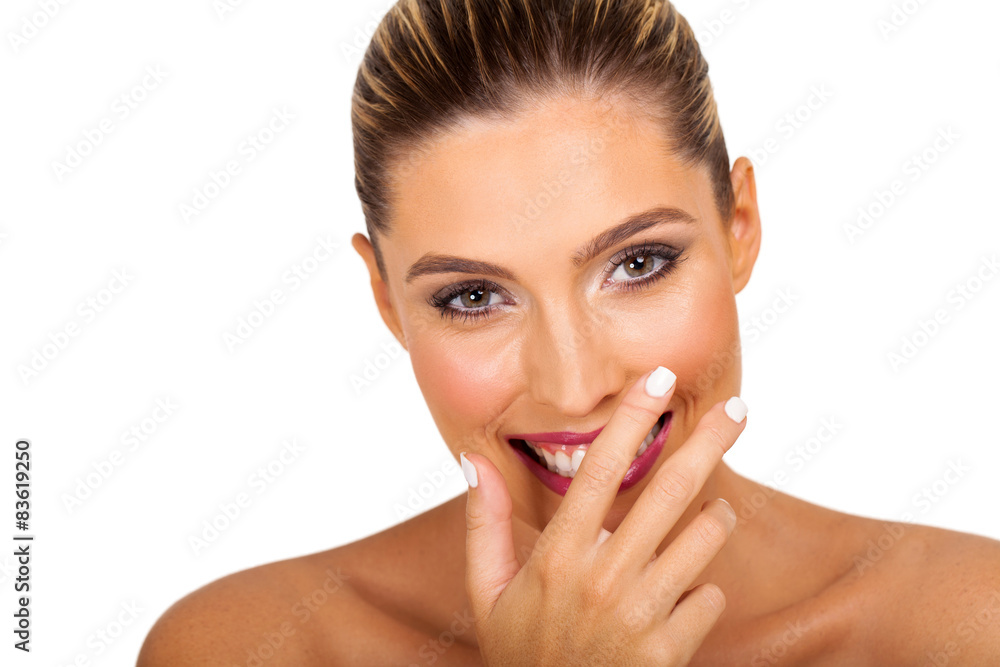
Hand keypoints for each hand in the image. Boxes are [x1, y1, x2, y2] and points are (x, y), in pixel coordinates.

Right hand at [462, 366, 746, 665]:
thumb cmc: (521, 652)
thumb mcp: (486, 591)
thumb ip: (484, 523)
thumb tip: (472, 461)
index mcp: (557, 557)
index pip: (599, 470)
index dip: (630, 418)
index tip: (658, 378)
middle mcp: (602, 579)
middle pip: (669, 492)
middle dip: (708, 441)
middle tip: (738, 408)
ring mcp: (639, 616)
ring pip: (702, 539)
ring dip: (714, 517)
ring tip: (712, 509)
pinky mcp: (668, 651)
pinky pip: (708, 598)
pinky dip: (701, 591)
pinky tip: (681, 596)